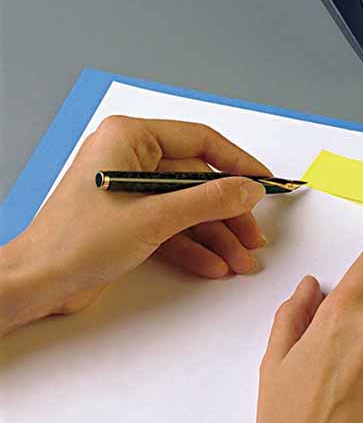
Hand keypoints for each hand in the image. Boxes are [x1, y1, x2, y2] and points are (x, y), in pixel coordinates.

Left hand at [0, 116, 269, 332]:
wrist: (37, 283)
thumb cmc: (77, 241)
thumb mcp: (155, 218)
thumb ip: (209, 200)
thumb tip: (250, 189)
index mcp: (130, 139)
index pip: (200, 141)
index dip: (238, 163)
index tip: (264, 182)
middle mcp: (130, 158)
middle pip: (198, 181)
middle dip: (227, 215)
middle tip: (253, 238)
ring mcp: (130, 190)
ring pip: (188, 208)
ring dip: (215, 236)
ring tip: (240, 261)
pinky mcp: (129, 218)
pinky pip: (172, 226)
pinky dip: (193, 246)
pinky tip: (213, 266)